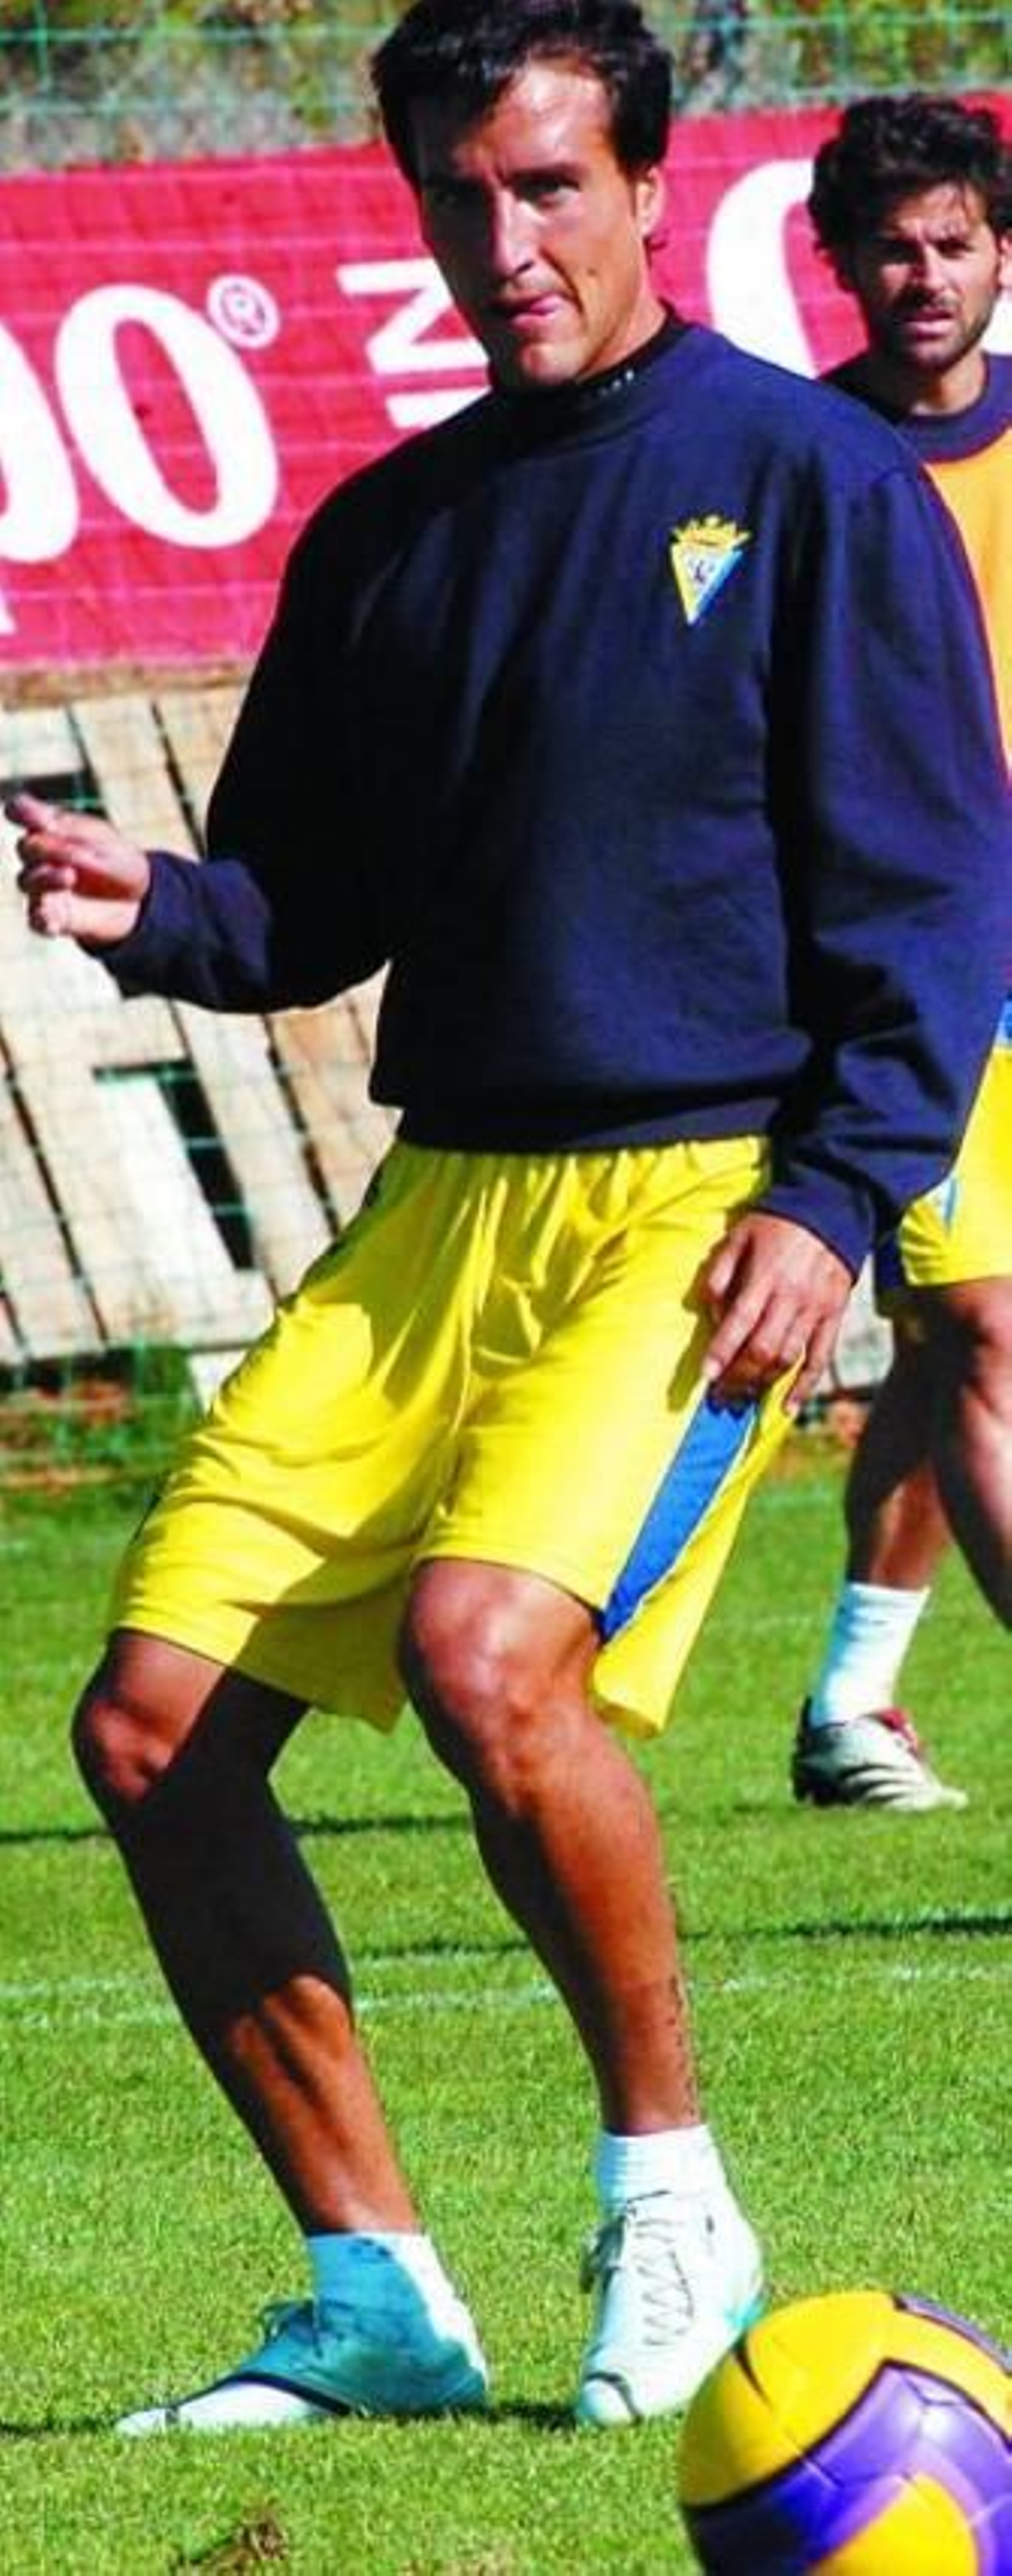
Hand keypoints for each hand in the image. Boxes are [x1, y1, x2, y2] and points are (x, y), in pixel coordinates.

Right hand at [5, 792, 150, 945]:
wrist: (139, 902)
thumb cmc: (119, 863)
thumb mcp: (107, 845)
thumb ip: (74, 837)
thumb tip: (44, 826)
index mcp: (51, 828)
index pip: (21, 812)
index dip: (21, 812)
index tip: (33, 816)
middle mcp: (40, 857)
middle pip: (25, 847)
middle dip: (47, 847)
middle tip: (74, 852)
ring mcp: (42, 888)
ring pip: (27, 881)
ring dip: (45, 877)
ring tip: (69, 876)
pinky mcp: (51, 918)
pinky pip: (38, 920)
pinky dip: (43, 918)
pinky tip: (51, 919)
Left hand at [698, 1211, 851, 1414]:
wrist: (831, 1209)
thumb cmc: (776, 1225)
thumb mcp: (738, 1238)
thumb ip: (719, 1273)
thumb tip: (711, 1311)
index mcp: (764, 1278)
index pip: (740, 1323)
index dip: (722, 1353)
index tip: (707, 1376)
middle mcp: (791, 1299)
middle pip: (763, 1350)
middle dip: (739, 1377)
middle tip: (721, 1395)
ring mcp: (815, 1311)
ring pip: (788, 1359)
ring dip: (763, 1384)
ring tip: (743, 1397)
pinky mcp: (834, 1317)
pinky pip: (820, 1360)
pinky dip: (804, 1387)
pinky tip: (787, 1408)